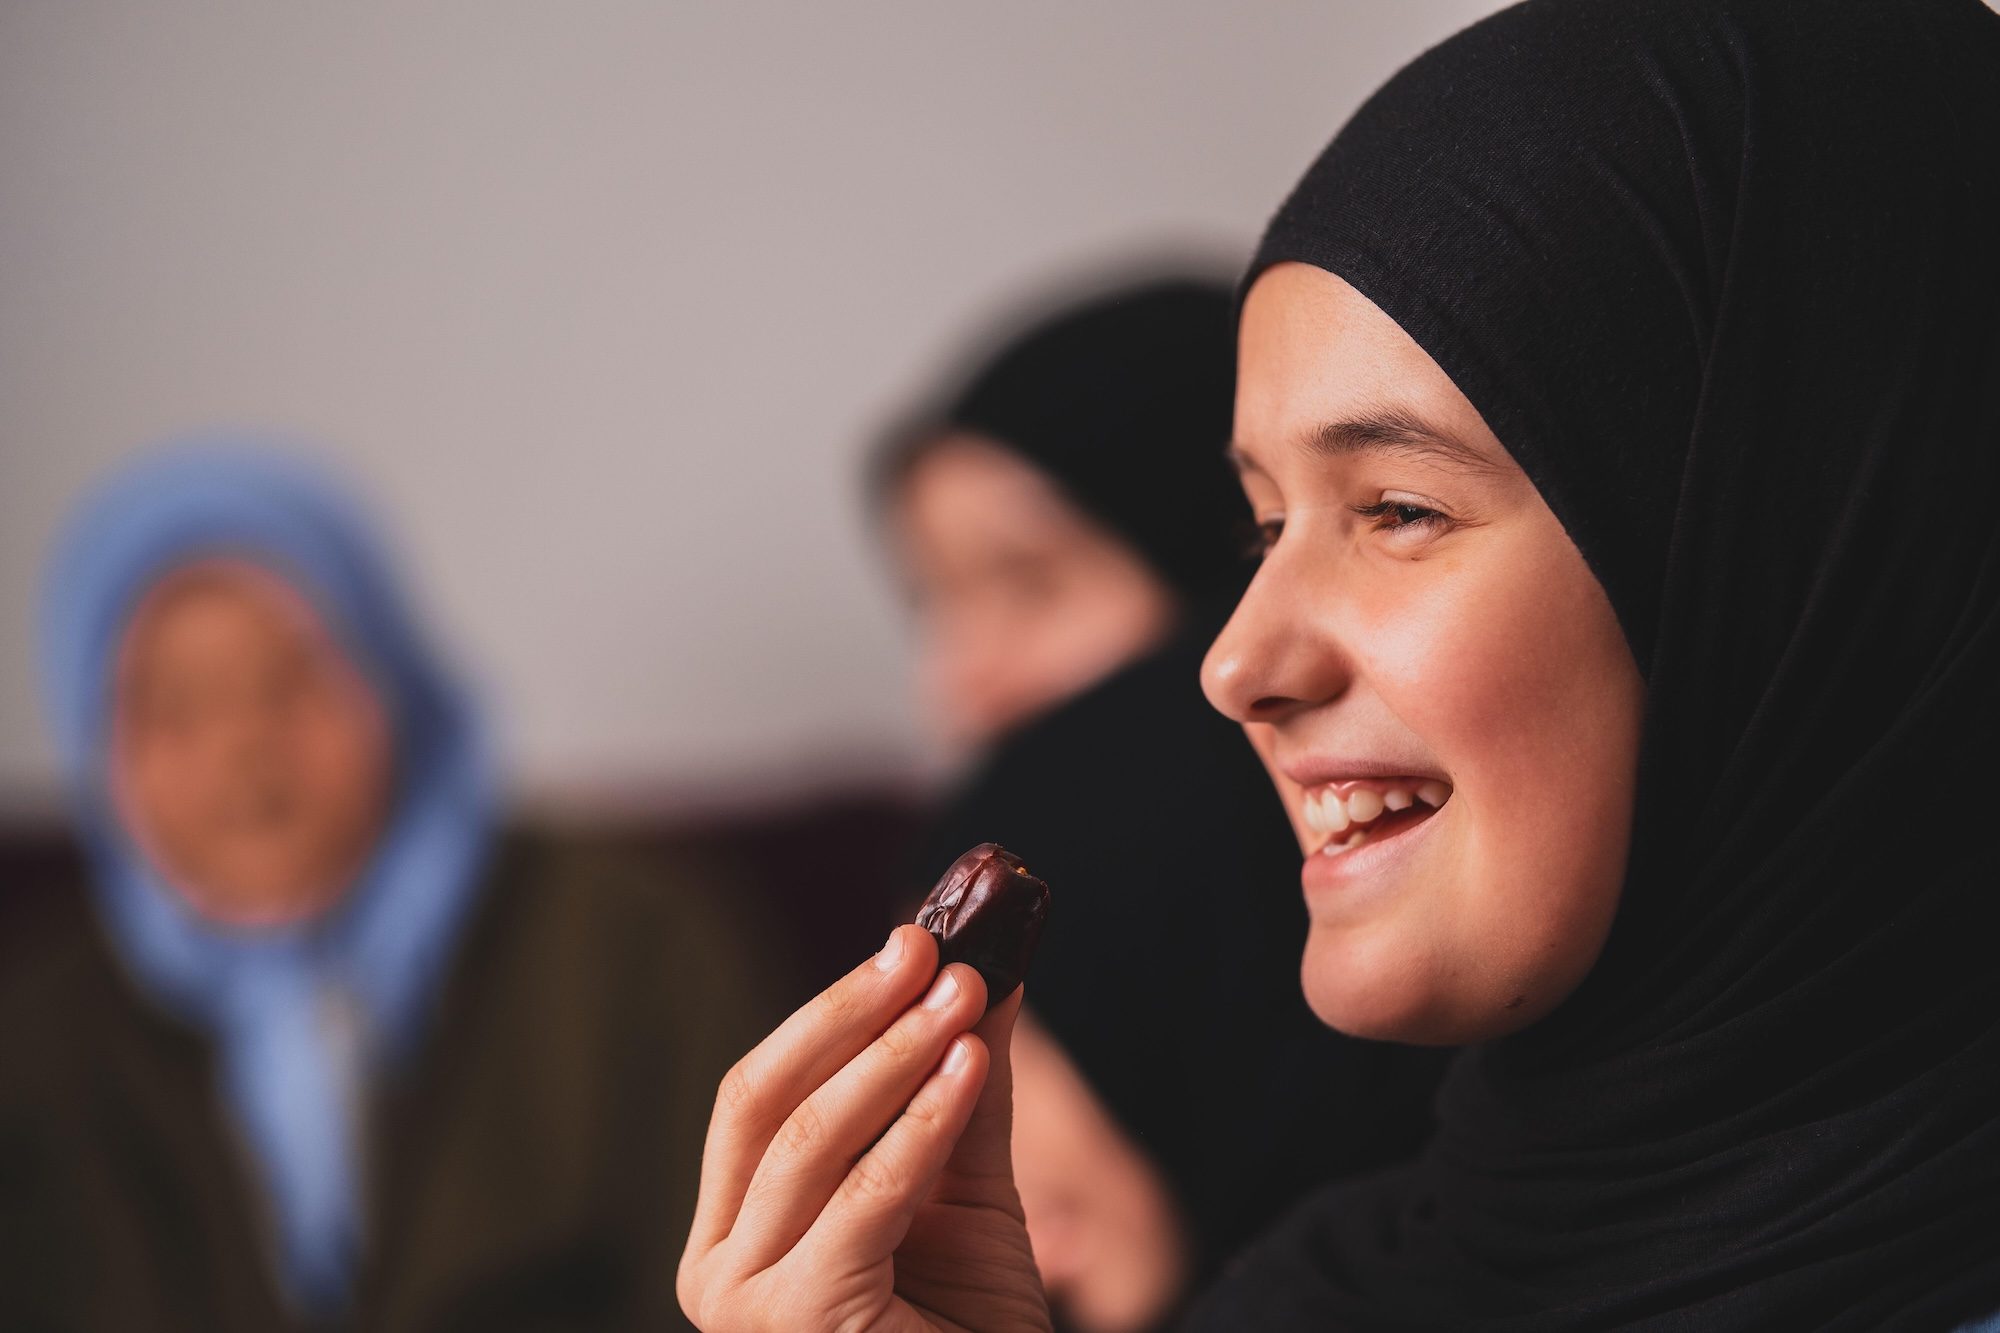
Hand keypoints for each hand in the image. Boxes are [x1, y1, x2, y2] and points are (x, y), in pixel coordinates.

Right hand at [677, 924, 1051, 1332]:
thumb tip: (987, 966)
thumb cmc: (970, 1327)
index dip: (831, 1010)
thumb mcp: (966, 1187)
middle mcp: (718, 1267)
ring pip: (810, 1142)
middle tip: (929, 949)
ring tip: (966, 994)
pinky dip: (919, 1123)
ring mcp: (745, 1306)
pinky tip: (966, 1067)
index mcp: (738, 1229)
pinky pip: (864, 1199)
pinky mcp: (798, 1325)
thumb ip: (961, 1086)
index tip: (911, 940)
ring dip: (895, 1054)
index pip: (758, 1095)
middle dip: (850, 1015)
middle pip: (765, 1102)